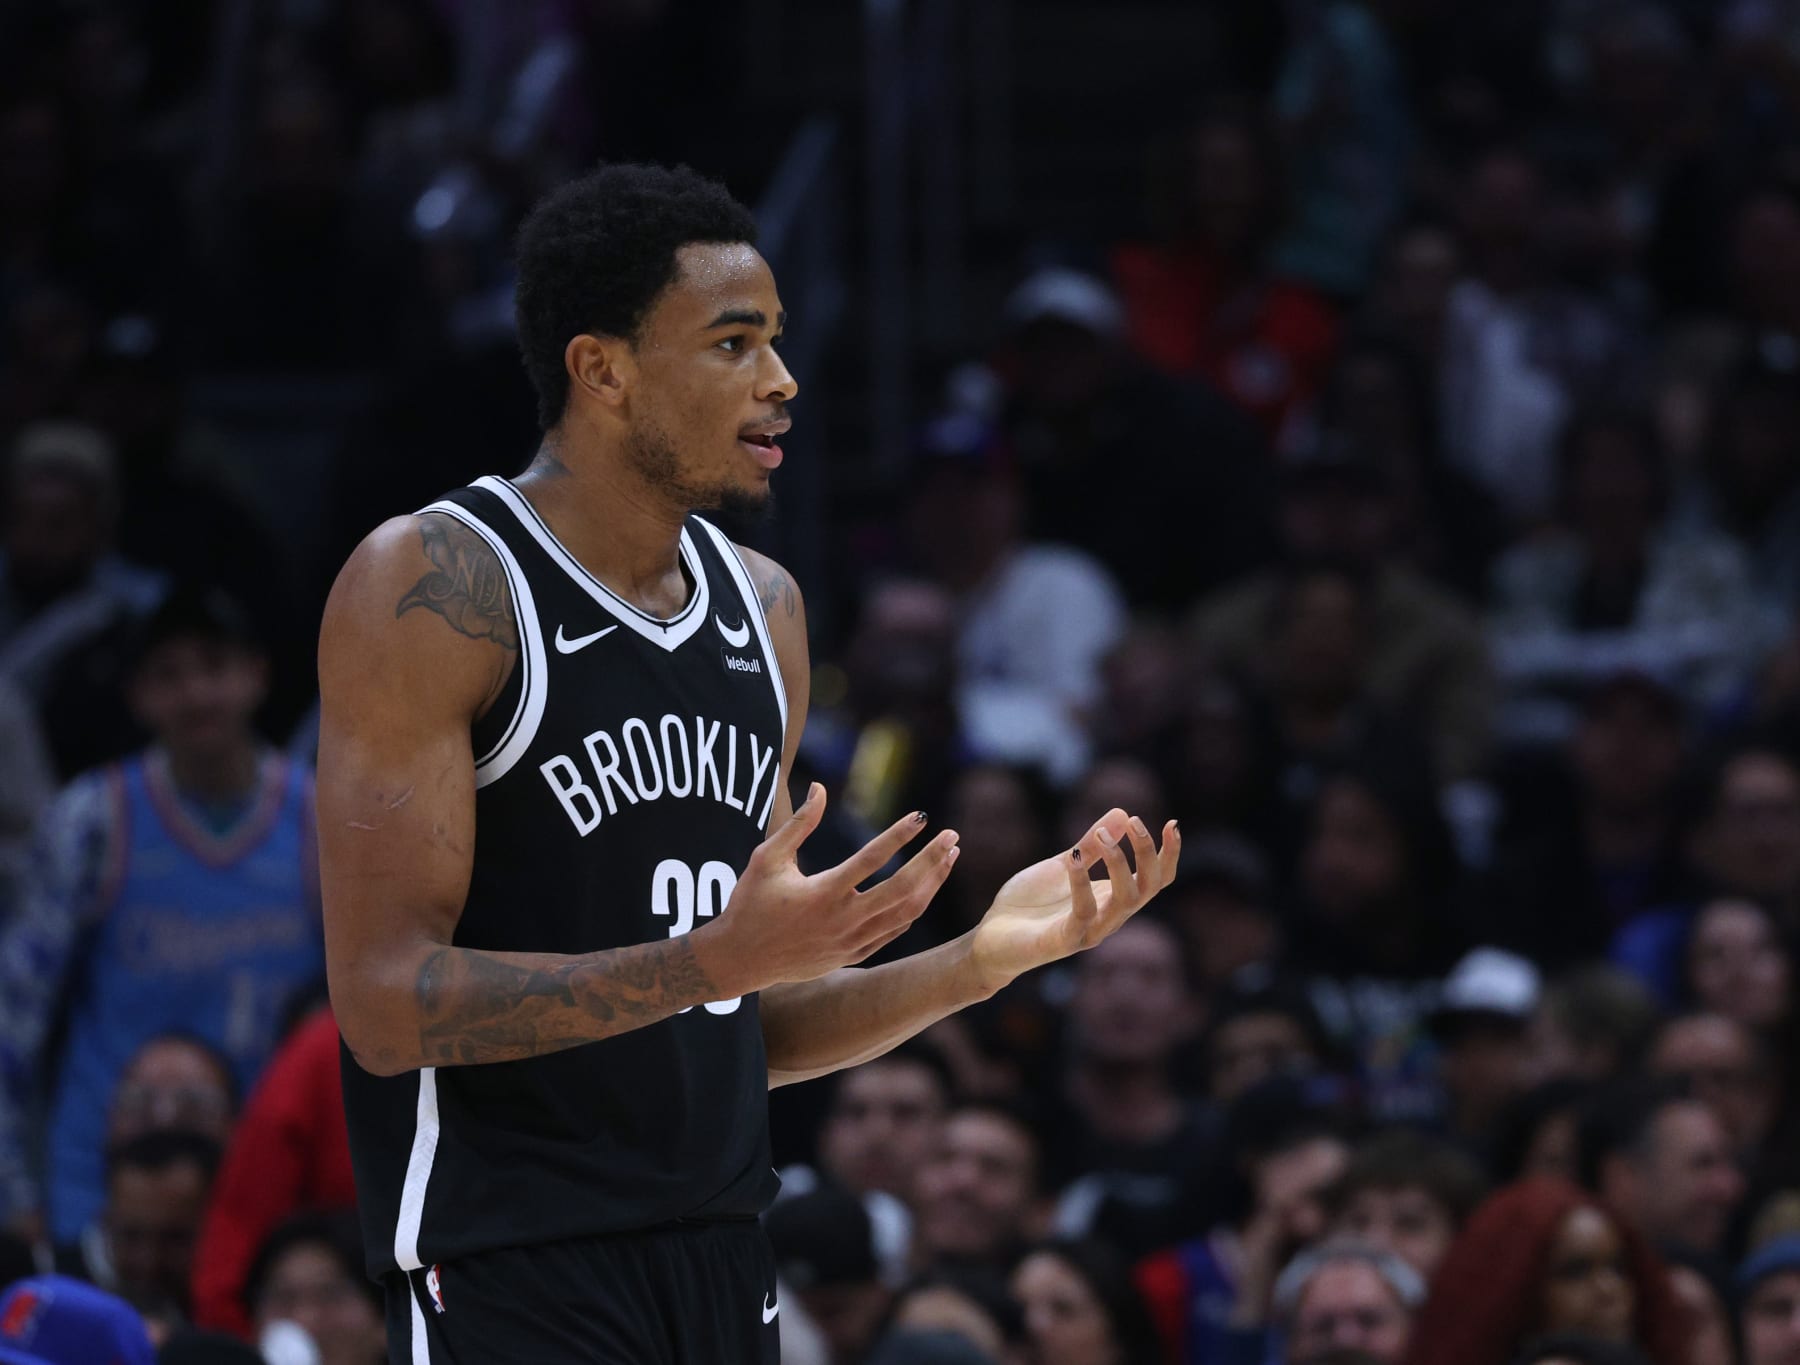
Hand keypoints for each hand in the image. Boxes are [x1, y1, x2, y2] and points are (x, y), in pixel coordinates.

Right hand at [693, 783, 959, 995]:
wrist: (740, 961)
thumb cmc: (750, 903)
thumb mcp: (768, 858)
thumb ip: (799, 823)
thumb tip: (820, 787)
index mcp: (822, 893)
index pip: (872, 859)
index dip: (900, 836)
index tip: (922, 816)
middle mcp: (842, 920)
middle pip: (902, 889)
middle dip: (932, 860)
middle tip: (952, 836)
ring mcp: (851, 942)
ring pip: (906, 913)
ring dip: (931, 884)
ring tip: (949, 858)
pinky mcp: (853, 955)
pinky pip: (895, 931)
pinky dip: (914, 908)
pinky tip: (925, 888)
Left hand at [969, 809, 1178, 992]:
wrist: (991, 939)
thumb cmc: (1030, 905)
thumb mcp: (1064, 865)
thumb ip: (1092, 845)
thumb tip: (1123, 813)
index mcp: (1111, 898)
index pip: (1154, 880)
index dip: (1168, 854)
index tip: (1172, 824)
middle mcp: (1108, 916)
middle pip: (1148, 887)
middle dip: (1147, 853)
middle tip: (1136, 822)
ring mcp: (1090, 931)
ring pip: (1126, 901)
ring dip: (1119, 863)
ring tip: (1102, 834)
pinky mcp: (1065, 941)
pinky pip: (1085, 913)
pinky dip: (1082, 883)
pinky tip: (1074, 859)